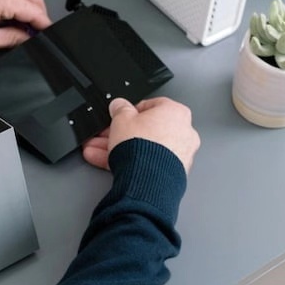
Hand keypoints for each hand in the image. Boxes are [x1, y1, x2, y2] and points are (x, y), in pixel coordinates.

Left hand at [0, 0, 51, 55]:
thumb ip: (12, 39)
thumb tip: (28, 38)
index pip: (32, 9)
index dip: (44, 24)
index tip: (48, 34)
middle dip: (39, 14)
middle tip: (37, 32)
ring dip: (28, 7)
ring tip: (24, 28)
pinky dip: (16, 2)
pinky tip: (12, 18)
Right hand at [83, 97, 200, 172]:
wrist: (148, 179)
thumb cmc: (142, 147)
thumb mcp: (121, 119)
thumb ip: (120, 109)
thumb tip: (119, 106)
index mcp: (176, 112)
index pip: (150, 106)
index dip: (130, 112)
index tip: (119, 117)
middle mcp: (183, 132)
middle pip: (146, 130)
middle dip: (123, 133)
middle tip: (108, 135)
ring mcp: (180, 154)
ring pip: (145, 148)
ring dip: (122, 148)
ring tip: (101, 152)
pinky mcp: (173, 172)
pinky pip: (149, 163)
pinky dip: (132, 162)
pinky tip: (112, 164)